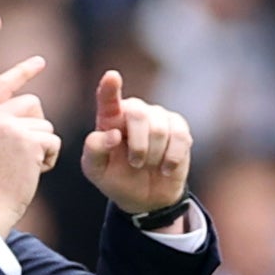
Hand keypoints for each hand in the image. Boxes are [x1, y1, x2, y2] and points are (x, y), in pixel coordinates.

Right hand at [0, 55, 61, 238]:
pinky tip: (32, 174)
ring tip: (23, 169)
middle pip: (32, 104)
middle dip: (37, 128)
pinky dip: (49, 160)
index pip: (2, 84)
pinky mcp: (27, 140)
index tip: (40, 62)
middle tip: (25, 156)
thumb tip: (19, 108)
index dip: (23, 72)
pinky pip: (53, 142)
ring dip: (42, 148)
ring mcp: (8, 126)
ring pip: (45, 125)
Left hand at [81, 71, 191, 216]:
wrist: (145, 197)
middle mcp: (134, 111)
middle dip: (138, 145)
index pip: (108, 98)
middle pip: (138, 114)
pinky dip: (171, 159)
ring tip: (148, 166)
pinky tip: (165, 168)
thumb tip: (113, 134)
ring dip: (153, 156)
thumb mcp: (96, 170)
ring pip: (159, 129)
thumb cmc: (116, 178)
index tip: (112, 77)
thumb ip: (94, 150)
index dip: (110, 88)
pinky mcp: (179, 127)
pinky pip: (179, 137)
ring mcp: (158, 117)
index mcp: (110, 118)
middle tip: (135, 163)